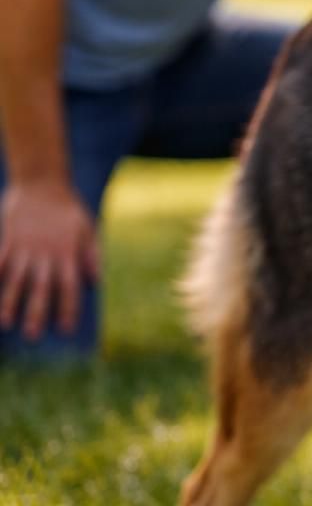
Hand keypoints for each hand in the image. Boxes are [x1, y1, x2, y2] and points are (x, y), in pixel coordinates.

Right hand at [0, 180, 99, 339]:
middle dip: (38, 311)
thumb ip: (92, 253)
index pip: (70, 285)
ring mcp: (25, 245)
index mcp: (68, 251)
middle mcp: (46, 252)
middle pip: (42, 287)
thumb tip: (97, 280)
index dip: (68, 307)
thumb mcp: (87, 226)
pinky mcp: (9, 237)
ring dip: (11, 301)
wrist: (42, 181)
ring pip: (17, 278)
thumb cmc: (67, 208)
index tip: (66, 329)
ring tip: (6, 322)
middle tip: (33, 335)